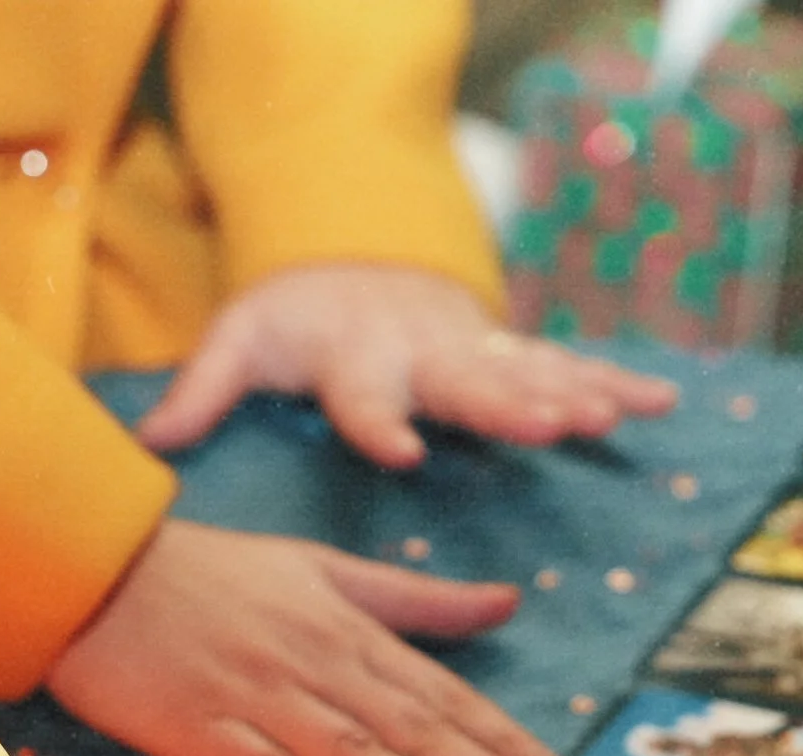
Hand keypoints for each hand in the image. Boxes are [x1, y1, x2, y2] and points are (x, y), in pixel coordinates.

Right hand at [44, 518, 567, 755]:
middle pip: (412, 728)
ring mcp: (255, 697)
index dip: (501, 739)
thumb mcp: (321, 568)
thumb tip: (507, 602)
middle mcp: (313, 662)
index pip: (440, 692)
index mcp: (346, 627)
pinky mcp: (195, 729)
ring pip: (353, 753)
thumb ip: (415, 599)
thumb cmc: (205, 570)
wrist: (88, 560)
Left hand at [134, 264, 678, 466]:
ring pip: (526, 374)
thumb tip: (141, 442)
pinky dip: (615, 383)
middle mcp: (422, 351)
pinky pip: (567, 368)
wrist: (354, 257)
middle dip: (509, 404)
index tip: (401, 450)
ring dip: (571, 394)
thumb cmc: (294, 316)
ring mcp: (472, 349)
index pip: (364, 396)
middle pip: (466, 382)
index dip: (380, 422)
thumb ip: (201, 390)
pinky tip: (661, 403)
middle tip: (552, 424)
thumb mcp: (240, 339)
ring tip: (610, 417)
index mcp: (355, 357)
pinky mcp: (507, 352)